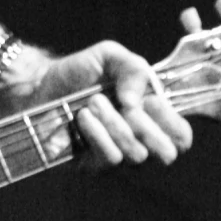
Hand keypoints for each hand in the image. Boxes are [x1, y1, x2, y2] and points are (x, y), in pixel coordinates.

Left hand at [0, 42, 193, 166]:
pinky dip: (98, 134)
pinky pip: (111, 158)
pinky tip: (82, 117)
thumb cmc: (77, 71)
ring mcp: (117, 153)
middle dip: (149, 126)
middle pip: (168, 151)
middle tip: (125, 105)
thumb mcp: (110, 56)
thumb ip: (135, 68)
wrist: (38, 86)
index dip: (176, 124)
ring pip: (137, 153)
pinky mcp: (94, 165)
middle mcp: (138, 137)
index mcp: (149, 113)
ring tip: (93, 102)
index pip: (182, 136)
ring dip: (116, 124)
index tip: (153, 102)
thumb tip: (138, 101)